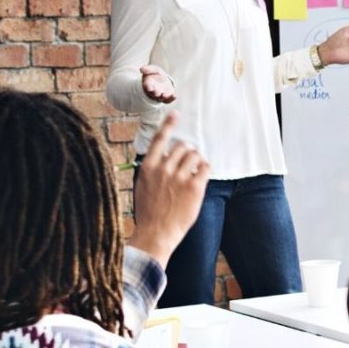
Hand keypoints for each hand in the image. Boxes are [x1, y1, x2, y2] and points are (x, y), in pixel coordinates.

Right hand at [130, 112, 210, 267]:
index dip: (168, 125)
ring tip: (195, 172)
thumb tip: (164, 157)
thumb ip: (152, 170)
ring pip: (195, 155)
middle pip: (182, 147)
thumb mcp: (142, 187)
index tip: (175, 114)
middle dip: (188, 152)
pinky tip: (202, 177)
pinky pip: (206, 167)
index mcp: (148, 168)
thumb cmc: (149, 213)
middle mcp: (163, 169)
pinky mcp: (194, 187)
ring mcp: (179, 178)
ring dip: (198, 161)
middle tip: (189, 163)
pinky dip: (206, 169)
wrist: (155, 234)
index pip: (159, 140)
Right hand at [139, 65, 177, 103]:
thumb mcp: (152, 69)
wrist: (162, 79)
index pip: (147, 87)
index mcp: (148, 85)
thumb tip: (141, 69)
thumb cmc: (155, 74)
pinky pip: (168, 100)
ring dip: (163, 97)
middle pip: (154, 94)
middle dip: (156, 93)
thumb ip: (147, 69)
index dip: (148, 88)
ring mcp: (160, 95)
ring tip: (165, 95)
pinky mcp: (167, 97)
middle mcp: (153, 91)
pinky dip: (171, 99)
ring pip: (161, 98)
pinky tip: (174, 96)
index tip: (149, 88)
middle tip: (157, 93)